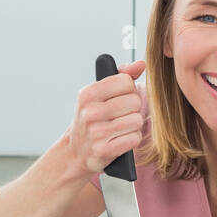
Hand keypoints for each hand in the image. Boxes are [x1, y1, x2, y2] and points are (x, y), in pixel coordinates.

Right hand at [67, 59, 146, 177]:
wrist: (76, 152)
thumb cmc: (93, 119)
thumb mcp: (99, 94)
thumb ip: (121, 75)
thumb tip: (141, 64)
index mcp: (88, 94)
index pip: (126, 82)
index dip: (128, 90)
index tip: (120, 98)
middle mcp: (90, 112)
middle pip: (134, 101)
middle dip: (133, 109)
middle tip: (121, 115)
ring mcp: (96, 133)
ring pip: (136, 121)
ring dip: (133, 125)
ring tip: (120, 128)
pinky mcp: (104, 151)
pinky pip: (134, 139)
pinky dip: (132, 139)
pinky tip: (121, 139)